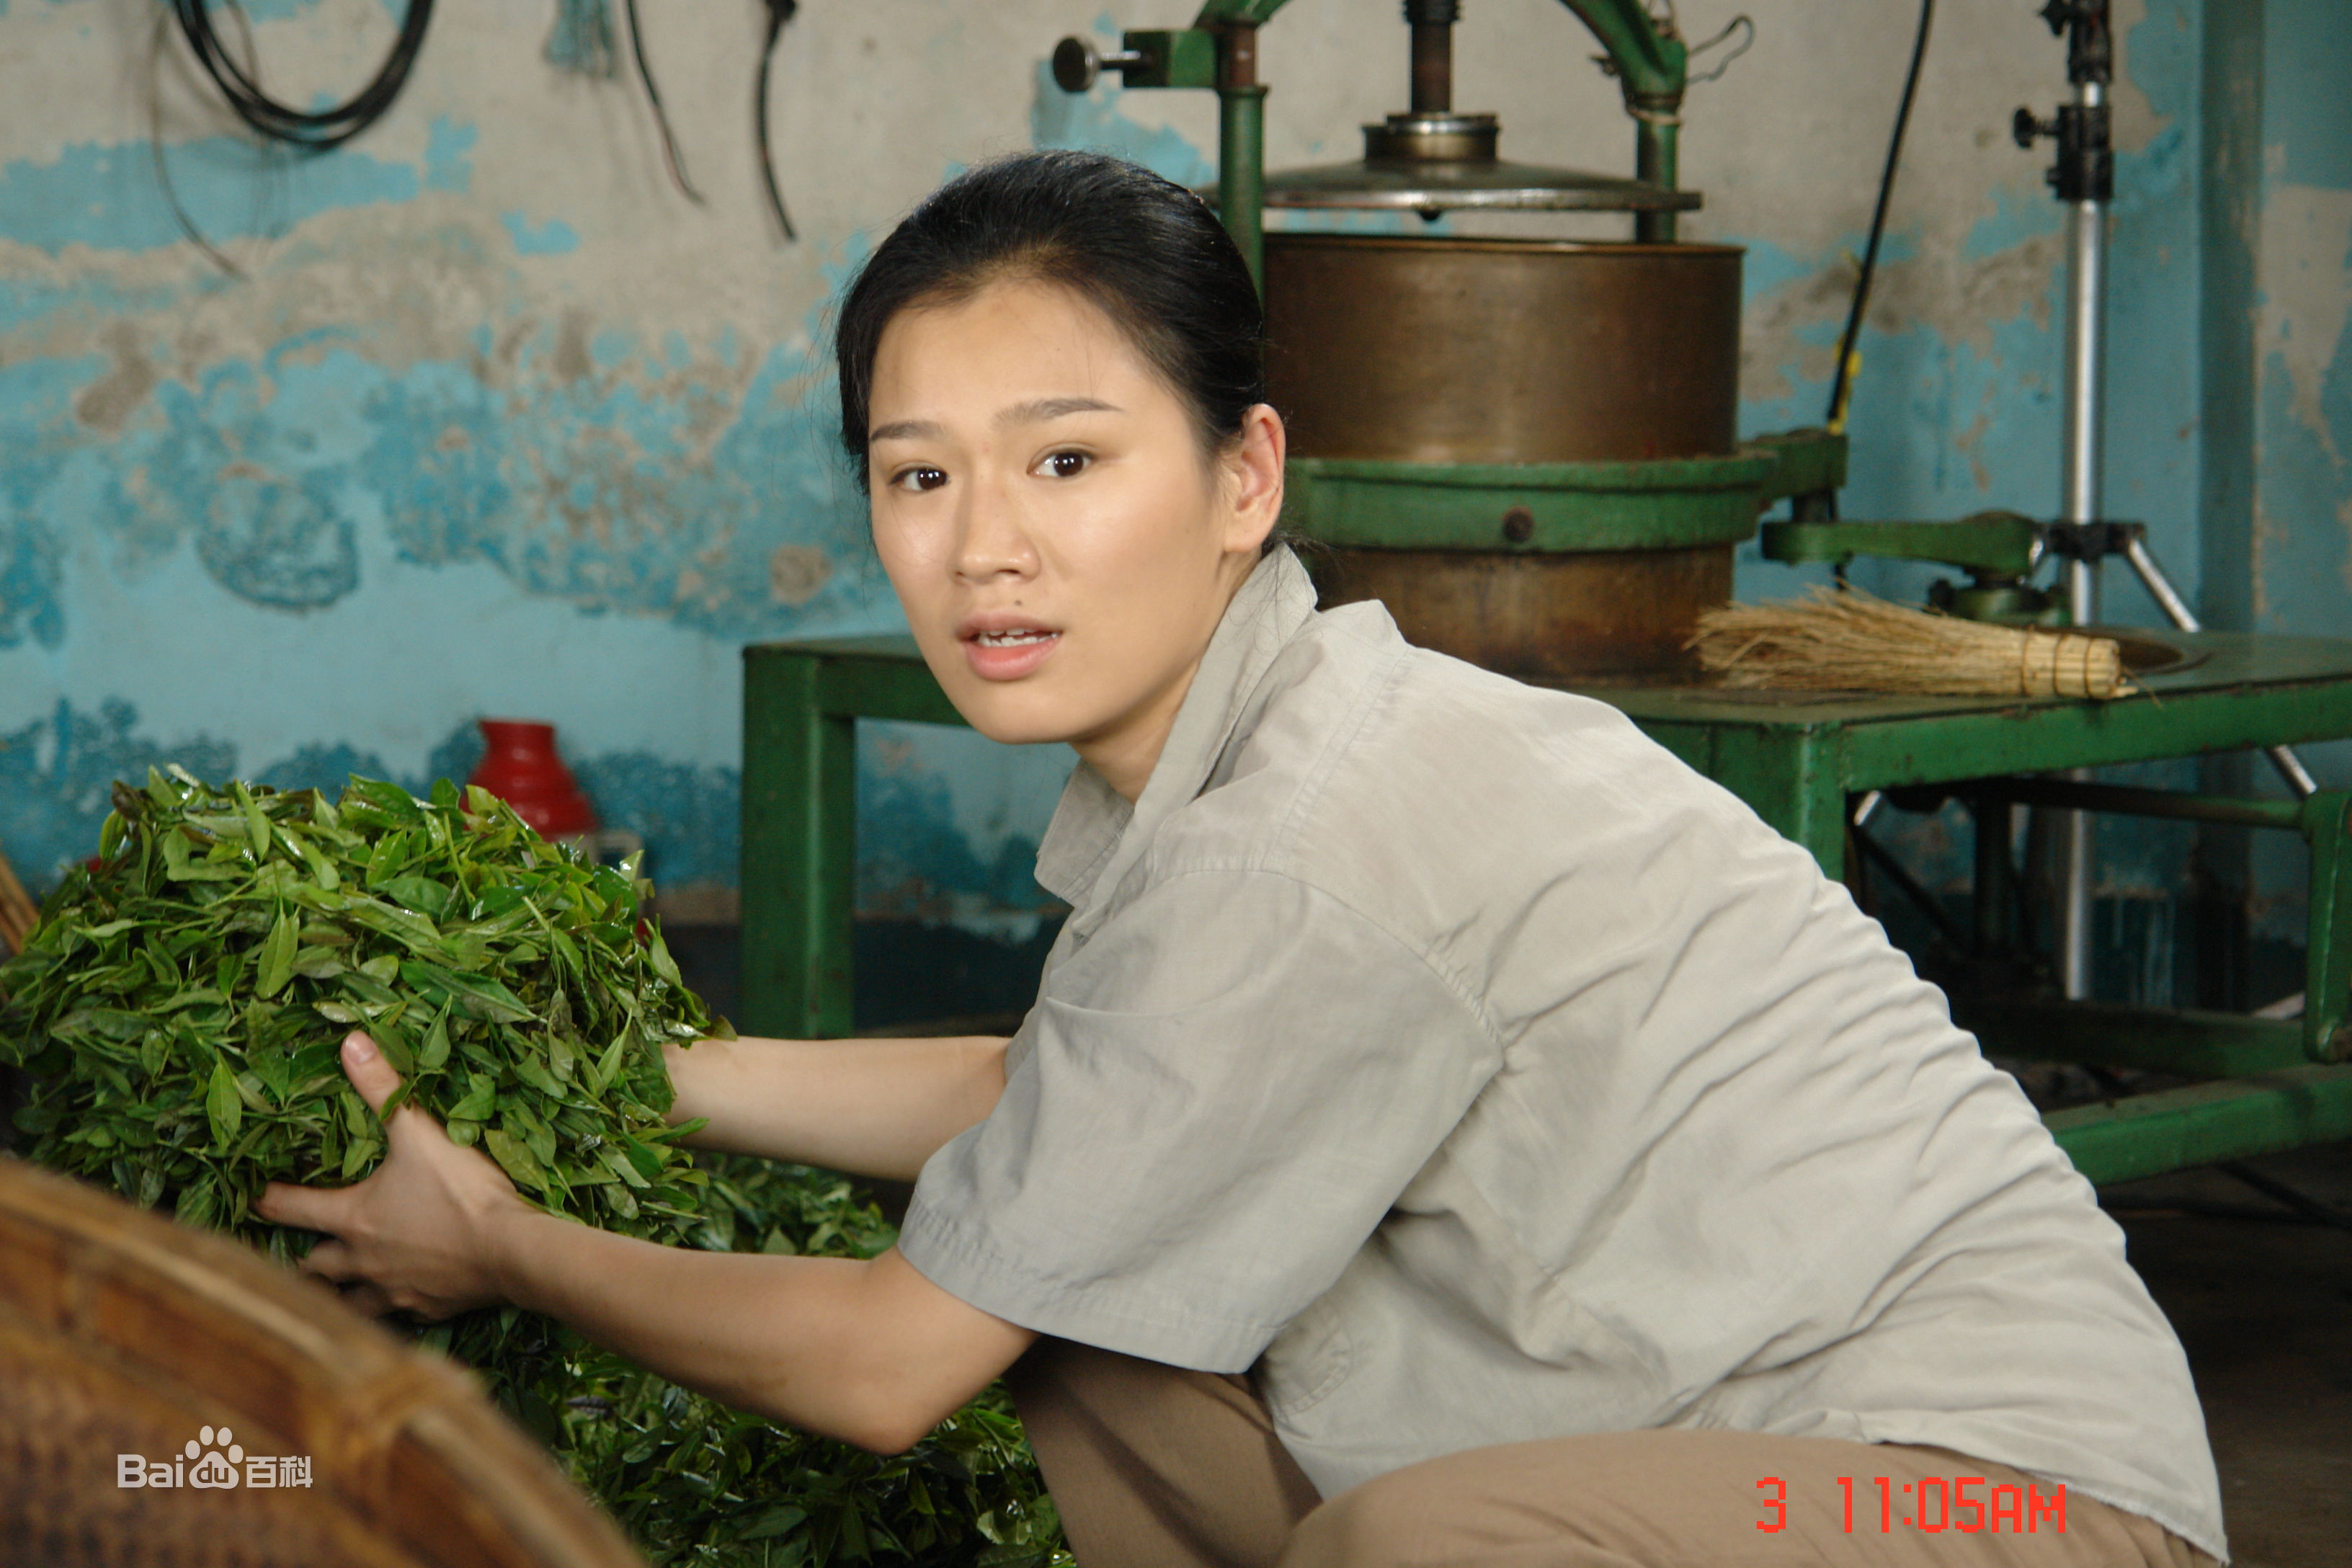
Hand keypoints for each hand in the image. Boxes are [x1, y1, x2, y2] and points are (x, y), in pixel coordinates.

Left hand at [254, 1030, 532, 1321]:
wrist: (512, 1251)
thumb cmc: (461, 1192)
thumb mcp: (420, 1134)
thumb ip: (384, 1089)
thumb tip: (349, 1042)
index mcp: (353, 1218)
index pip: (290, 1209)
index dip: (267, 1200)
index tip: (253, 1196)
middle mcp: (362, 1262)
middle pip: (311, 1268)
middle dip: (302, 1258)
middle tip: (299, 1248)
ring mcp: (392, 1290)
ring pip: (344, 1302)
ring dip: (336, 1293)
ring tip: (335, 1286)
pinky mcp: (425, 1309)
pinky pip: (393, 1313)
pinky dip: (388, 1304)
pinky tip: (399, 1296)